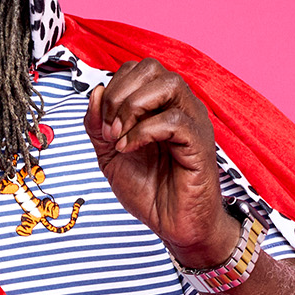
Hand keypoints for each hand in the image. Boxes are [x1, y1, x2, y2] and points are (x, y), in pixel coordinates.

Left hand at [83, 59, 238, 267]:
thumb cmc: (149, 190)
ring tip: (120, 136)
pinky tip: (130, 148)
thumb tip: (94, 91)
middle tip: (109, 128)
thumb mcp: (109, 154)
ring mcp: (192, 122)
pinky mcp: (200, 143)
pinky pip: (175, 120)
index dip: (111, 88)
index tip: (101, 123)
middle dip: (119, 93)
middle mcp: (178, 106)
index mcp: (158, 105)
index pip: (135, 70)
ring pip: (169, 85)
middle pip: (151, 68)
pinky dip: (144, 131)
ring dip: (133, 107)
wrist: (173, 226)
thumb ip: (97, 124)